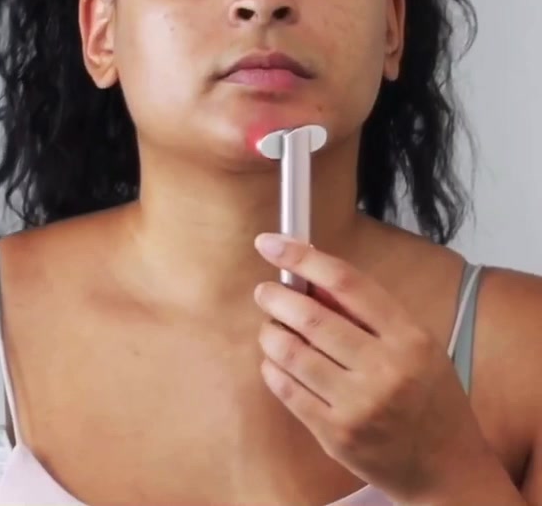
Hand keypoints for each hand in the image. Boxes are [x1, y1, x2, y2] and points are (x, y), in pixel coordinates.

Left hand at [252, 233, 495, 503]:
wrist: (448, 469)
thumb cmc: (428, 396)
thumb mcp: (416, 343)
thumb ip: (366, 311)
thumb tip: (310, 278)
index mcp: (409, 337)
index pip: (346, 282)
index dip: (301, 257)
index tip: (271, 244)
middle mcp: (385, 369)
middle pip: (312, 317)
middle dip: (276, 297)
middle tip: (265, 291)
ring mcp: (359, 406)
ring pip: (291, 353)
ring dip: (270, 333)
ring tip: (271, 327)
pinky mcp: (337, 436)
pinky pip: (287, 390)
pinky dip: (272, 369)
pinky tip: (275, 361)